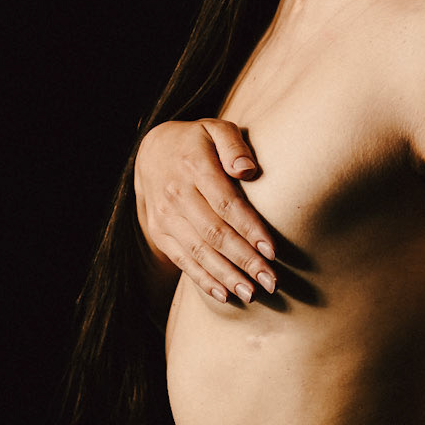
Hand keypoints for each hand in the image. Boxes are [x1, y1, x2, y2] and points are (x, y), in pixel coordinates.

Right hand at [134, 119, 277, 305]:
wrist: (151, 152)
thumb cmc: (197, 141)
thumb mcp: (215, 129)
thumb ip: (233, 145)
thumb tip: (247, 170)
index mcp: (194, 166)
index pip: (226, 203)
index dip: (250, 228)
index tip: (272, 250)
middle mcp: (176, 194)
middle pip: (214, 233)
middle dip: (245, 260)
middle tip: (271, 281)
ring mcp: (164, 216)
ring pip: (198, 251)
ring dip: (226, 275)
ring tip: (252, 293)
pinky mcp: (159, 233)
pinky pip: (182, 260)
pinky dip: (203, 280)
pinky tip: (225, 295)